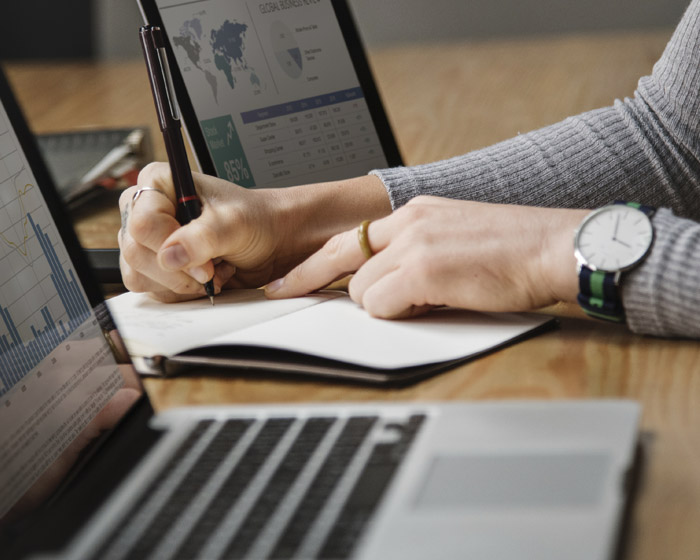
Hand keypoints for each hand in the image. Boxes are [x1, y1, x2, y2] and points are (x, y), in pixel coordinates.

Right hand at [118, 163, 390, 301]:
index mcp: (159, 183)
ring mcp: (148, 240)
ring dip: (179, 283)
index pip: (143, 222)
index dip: (171, 246)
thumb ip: (204, 237)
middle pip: (136, 252)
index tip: (204, 260)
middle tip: (210, 270)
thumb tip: (170, 255)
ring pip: (138, 274)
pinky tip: (204, 279)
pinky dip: (179, 292)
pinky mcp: (155, 266)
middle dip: (177, 271)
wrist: (270, 242)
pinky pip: (151, 289)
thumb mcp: (235, 223)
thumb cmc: (255, 221)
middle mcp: (146, 209)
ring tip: (211, 271)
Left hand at [266, 196, 587, 317]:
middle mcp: (409, 220)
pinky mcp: (425, 269)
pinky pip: (381, 304)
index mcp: (416, 211)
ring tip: (425, 301)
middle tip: (283, 295)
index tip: (288, 278)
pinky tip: (433, 305)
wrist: (557, 247)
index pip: (350, 237)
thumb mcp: (457, 237)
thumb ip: (418, 253)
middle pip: (342, 260)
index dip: (314, 262)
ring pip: (362, 289)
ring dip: (383, 305)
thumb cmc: (517, 250)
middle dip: (316, 282)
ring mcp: (415, 243)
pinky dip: (398, 313)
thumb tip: (391, 285)